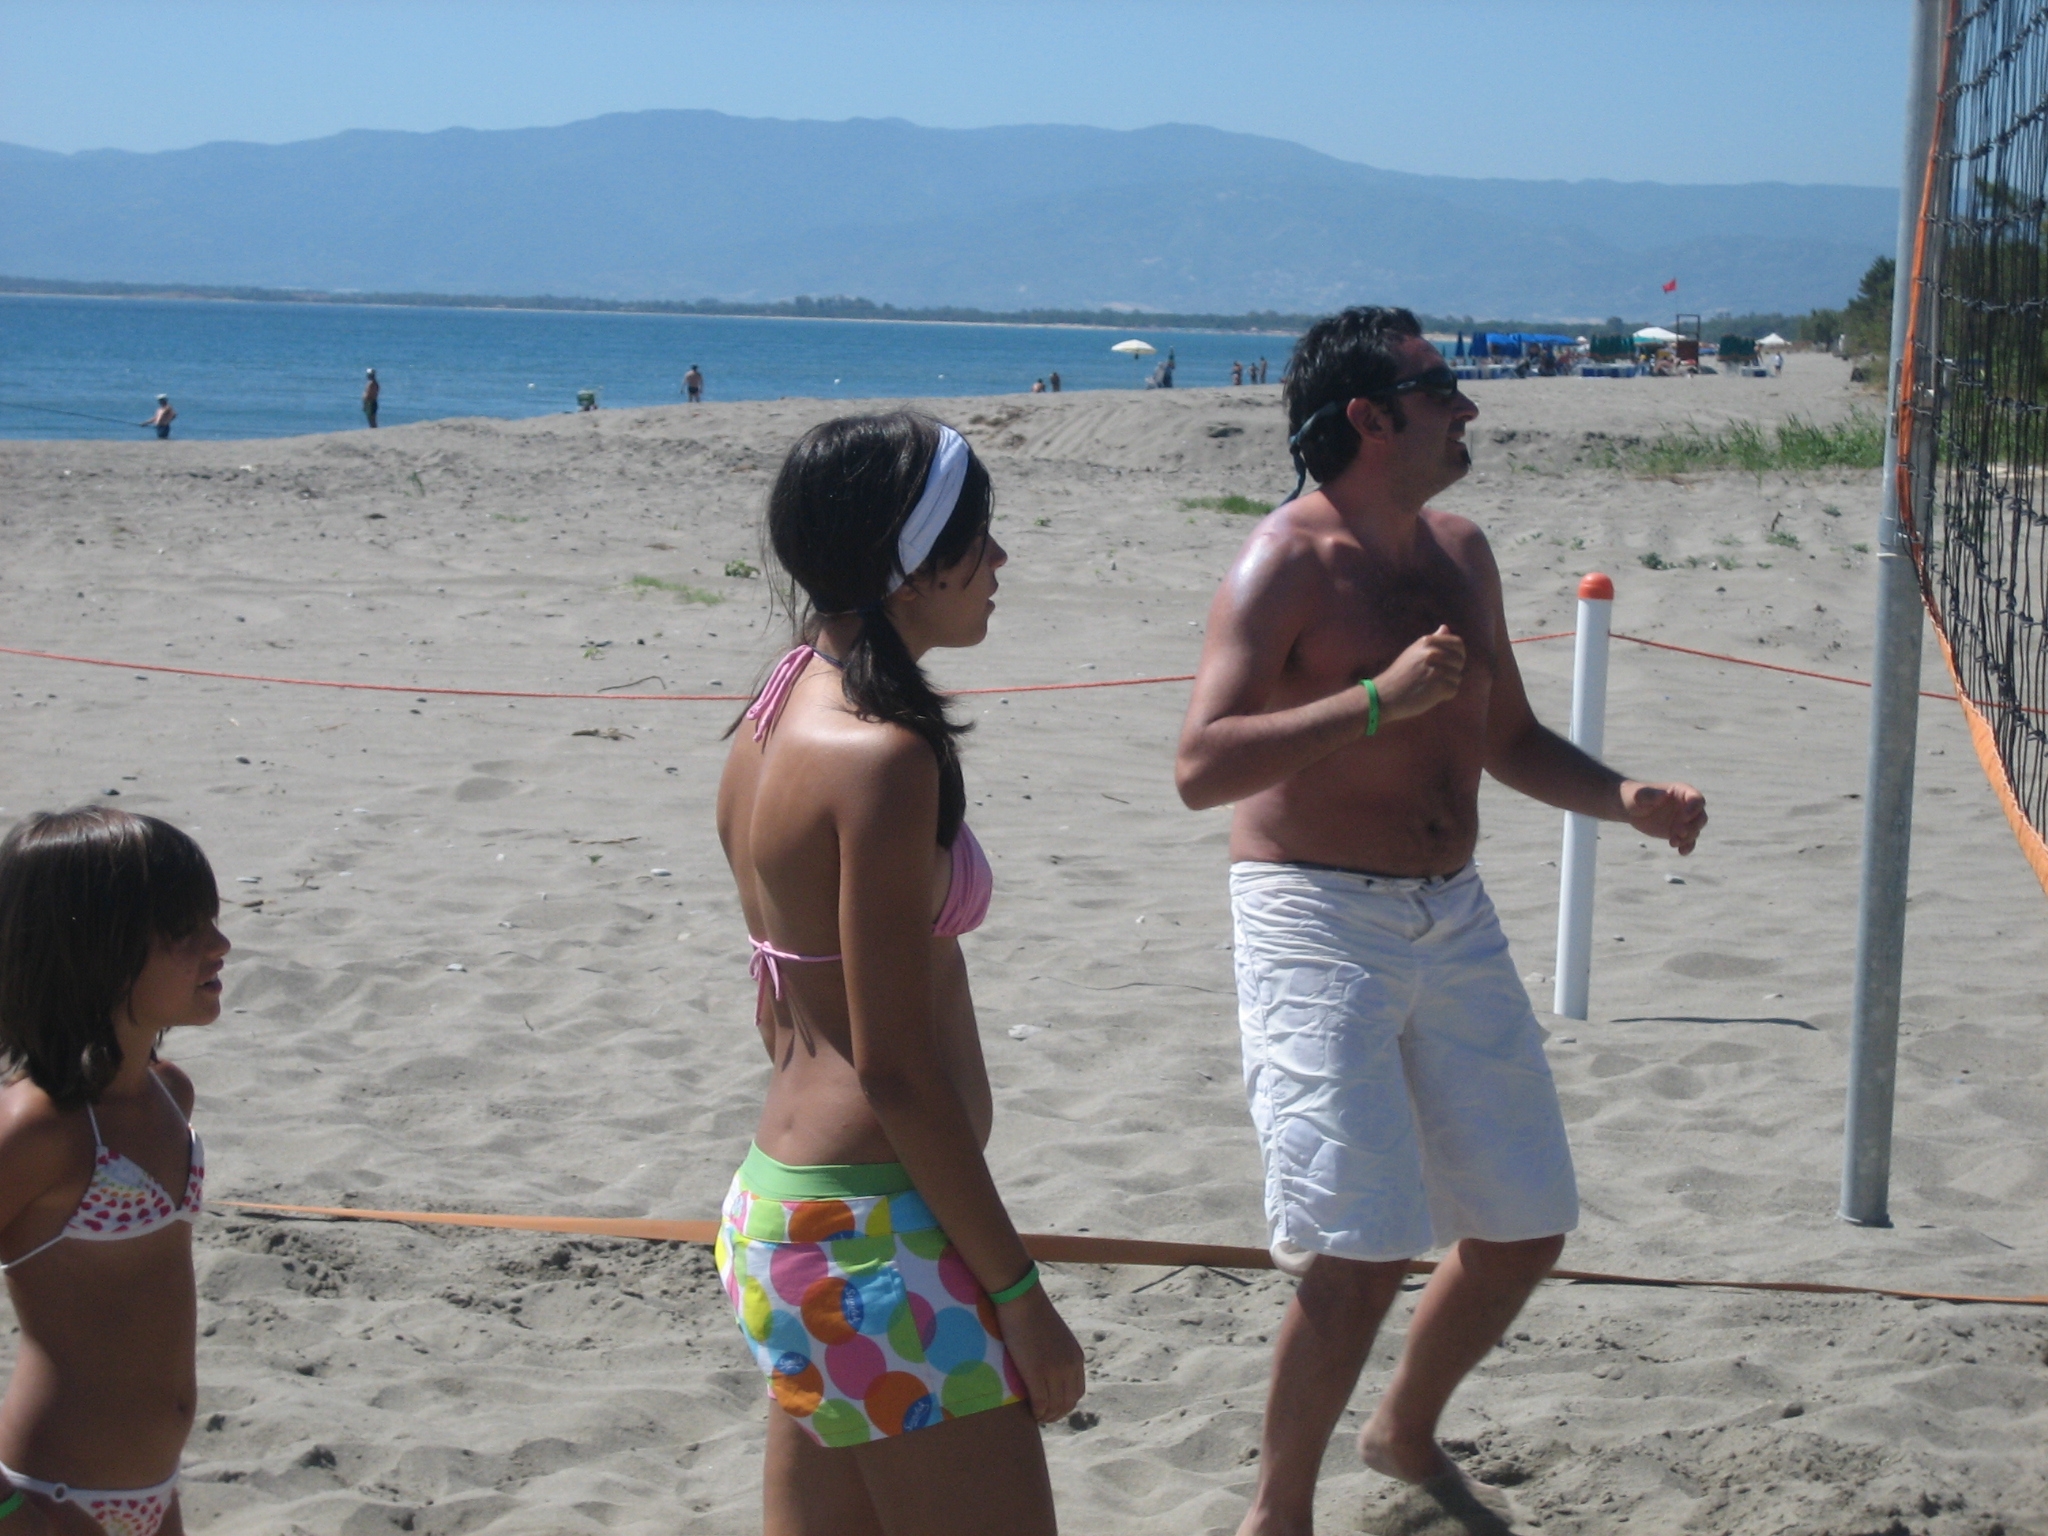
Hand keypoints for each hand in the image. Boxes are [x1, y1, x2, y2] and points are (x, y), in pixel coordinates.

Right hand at [995, 1283, 1085, 1423]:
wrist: (1022, 1299)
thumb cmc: (1034, 1314)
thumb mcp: (1056, 1337)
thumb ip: (1058, 1354)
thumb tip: (1050, 1368)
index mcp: (1077, 1357)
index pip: (1077, 1392)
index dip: (1065, 1404)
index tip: (1053, 1408)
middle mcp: (1070, 1366)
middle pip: (1068, 1402)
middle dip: (1057, 1414)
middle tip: (1043, 1417)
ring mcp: (1054, 1370)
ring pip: (1055, 1406)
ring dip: (1047, 1416)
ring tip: (1036, 1417)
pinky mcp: (1036, 1372)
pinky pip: (1040, 1402)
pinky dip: (1037, 1412)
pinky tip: (1030, 1413)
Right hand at [1372, 626, 1465, 723]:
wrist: (1384, 696)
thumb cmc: (1400, 675)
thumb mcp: (1414, 652)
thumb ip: (1433, 640)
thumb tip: (1445, 627)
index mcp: (1427, 642)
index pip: (1458, 643)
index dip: (1458, 654)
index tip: (1449, 663)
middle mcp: (1433, 652)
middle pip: (1460, 661)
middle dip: (1452, 671)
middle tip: (1435, 679)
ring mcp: (1437, 669)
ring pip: (1457, 677)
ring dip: (1447, 685)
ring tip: (1429, 687)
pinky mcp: (1439, 686)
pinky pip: (1453, 690)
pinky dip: (1444, 696)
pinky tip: (1430, 695)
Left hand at [1622, 780, 1706, 854]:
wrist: (1631, 810)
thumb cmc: (1635, 797)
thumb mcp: (1640, 795)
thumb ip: (1650, 794)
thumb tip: (1664, 794)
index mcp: (1681, 791)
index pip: (1696, 799)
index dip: (1694, 809)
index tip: (1682, 817)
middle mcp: (1687, 805)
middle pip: (1701, 816)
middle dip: (1693, 826)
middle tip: (1679, 832)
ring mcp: (1684, 820)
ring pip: (1696, 830)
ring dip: (1688, 838)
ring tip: (1673, 841)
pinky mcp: (1679, 832)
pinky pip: (1689, 841)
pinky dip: (1688, 846)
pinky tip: (1681, 852)